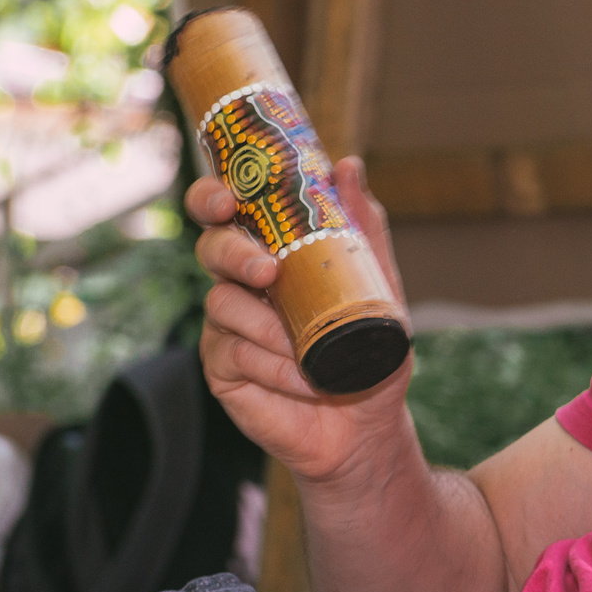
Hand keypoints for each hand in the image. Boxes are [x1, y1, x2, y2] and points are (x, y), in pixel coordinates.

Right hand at [193, 155, 414, 482]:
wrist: (366, 428)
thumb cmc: (370, 356)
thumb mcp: (380, 290)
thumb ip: (364, 230)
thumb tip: (349, 164)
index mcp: (273, 254)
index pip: (228, 211)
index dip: (214, 196)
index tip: (229, 197)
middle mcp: (243, 284)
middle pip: (211, 248)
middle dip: (233, 253)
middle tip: (266, 270)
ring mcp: (228, 326)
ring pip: (223, 305)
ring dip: (267, 327)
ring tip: (305, 350)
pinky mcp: (222, 367)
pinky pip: (234, 353)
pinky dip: (272, 366)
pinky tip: (302, 379)